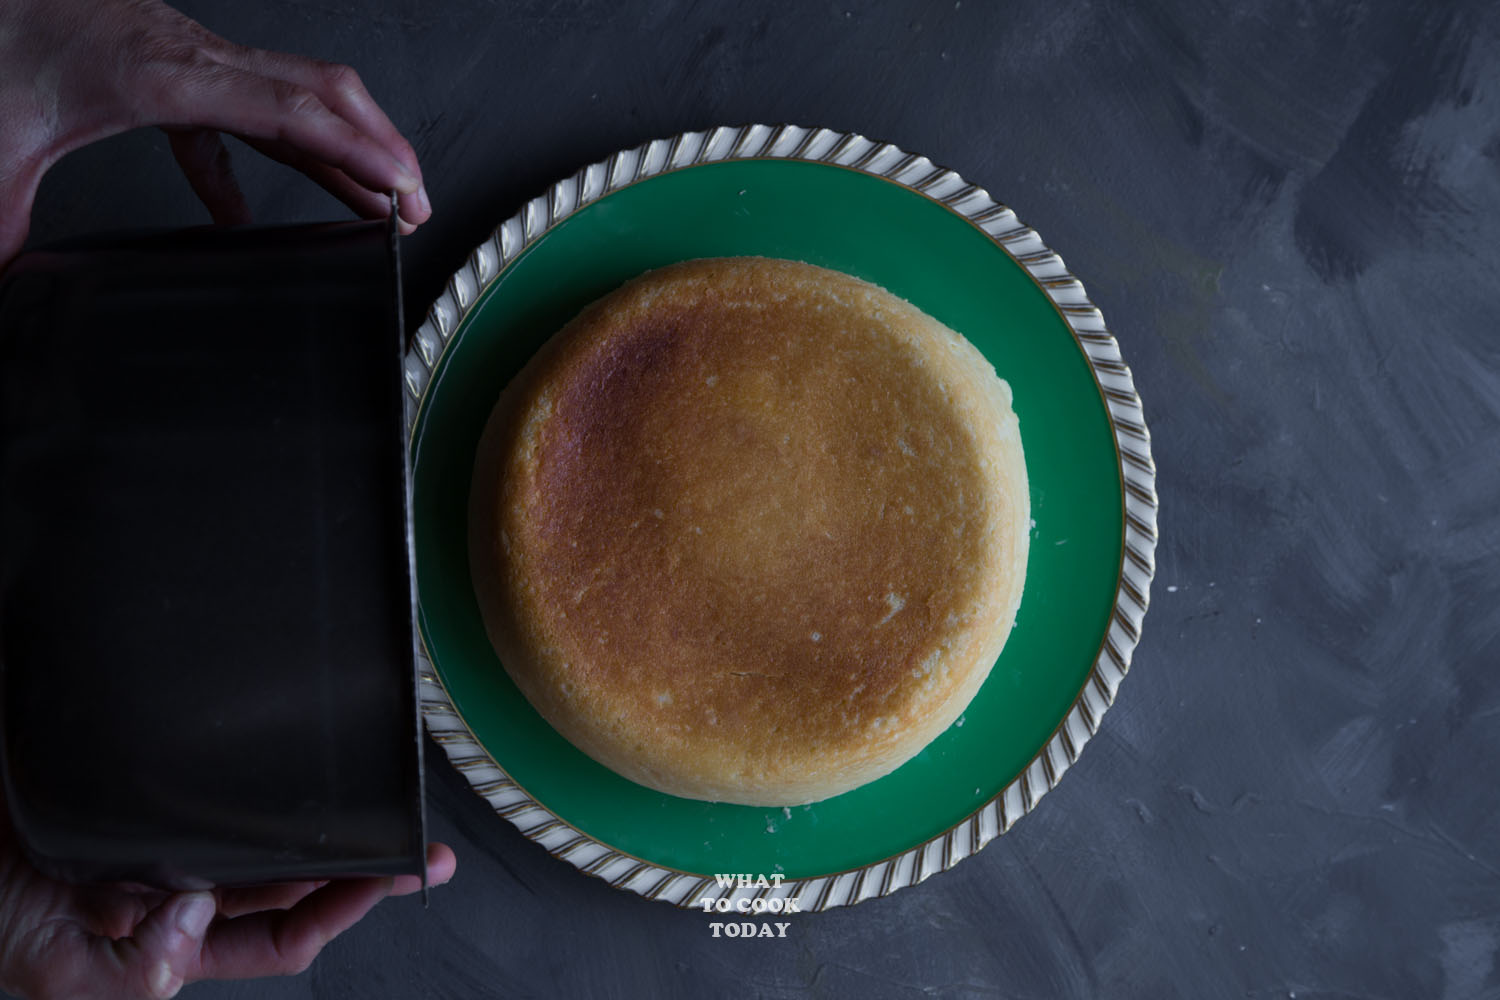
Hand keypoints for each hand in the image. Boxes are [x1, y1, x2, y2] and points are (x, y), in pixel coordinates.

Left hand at [0, 0, 431, 268]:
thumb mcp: (1, 141)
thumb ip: (9, 219)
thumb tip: (9, 286)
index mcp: (164, 77)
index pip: (289, 111)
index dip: (355, 148)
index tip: (401, 183)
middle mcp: (192, 60)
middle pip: (320, 93)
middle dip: (381, 147)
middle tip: (418, 203)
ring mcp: (189, 58)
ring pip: (296, 96)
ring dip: (344, 148)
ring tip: (378, 201)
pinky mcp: (171, 67)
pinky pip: (238, 116)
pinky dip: (263, 161)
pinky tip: (241, 216)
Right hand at [0, 802, 457, 998]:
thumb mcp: (50, 970)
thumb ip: (125, 972)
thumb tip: (193, 922)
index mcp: (176, 938)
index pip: (281, 931)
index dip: (343, 909)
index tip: (398, 877)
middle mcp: (186, 886)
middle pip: (293, 877)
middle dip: (362, 863)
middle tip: (423, 840)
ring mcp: (173, 837)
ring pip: (268, 829)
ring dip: (325, 815)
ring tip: (381, 795)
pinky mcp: (151, 791)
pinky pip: (216, 783)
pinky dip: (257, 774)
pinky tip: (291, 756)